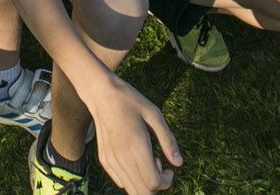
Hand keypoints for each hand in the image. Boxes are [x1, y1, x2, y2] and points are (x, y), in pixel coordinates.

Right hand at [87, 77, 183, 194]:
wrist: (101, 94)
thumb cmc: (130, 100)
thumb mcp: (154, 113)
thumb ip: (168, 139)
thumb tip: (179, 164)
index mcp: (136, 145)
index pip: (153, 183)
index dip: (166, 182)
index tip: (169, 170)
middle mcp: (121, 156)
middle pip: (142, 192)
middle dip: (157, 186)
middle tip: (160, 166)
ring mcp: (111, 160)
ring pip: (131, 190)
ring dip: (144, 183)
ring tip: (148, 161)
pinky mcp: (104, 161)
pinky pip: (121, 182)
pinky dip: (133, 178)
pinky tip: (135, 160)